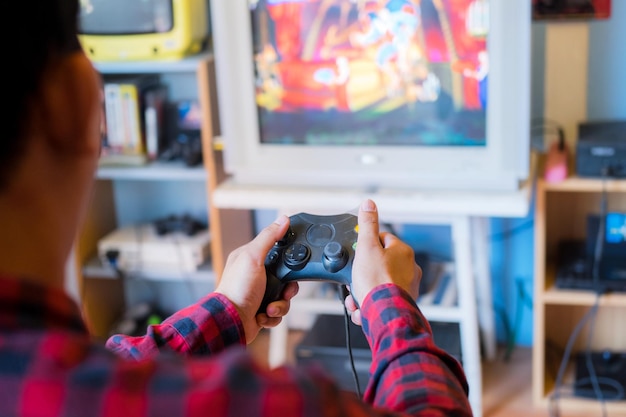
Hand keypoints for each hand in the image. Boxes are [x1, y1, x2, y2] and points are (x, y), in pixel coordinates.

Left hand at [215, 215, 298, 343]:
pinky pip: (278, 313)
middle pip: (285, 279)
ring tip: (268, 307)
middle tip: (282, 292)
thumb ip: (268, 237)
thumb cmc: (236, 290)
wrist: (230, 323)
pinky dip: (273, 317)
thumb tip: (282, 219)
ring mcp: (259, 294)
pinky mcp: (261, 310)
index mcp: (250, 260)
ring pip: (284, 298)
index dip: (287, 262)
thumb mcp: (253, 257)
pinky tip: (262, 315)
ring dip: (279, 305)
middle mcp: (255, 276)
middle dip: (286, 290)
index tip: (290, 269)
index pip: (277, 254)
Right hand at [346, 199, 420, 324]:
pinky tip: (362, 308)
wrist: (385, 315)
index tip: (357, 253)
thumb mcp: (367, 247)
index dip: (366, 246)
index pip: (382, 239)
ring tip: (356, 297)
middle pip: (378, 264)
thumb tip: (368, 204)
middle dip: (362, 273)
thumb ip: (367, 225)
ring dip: (362, 290)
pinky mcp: (401, 303)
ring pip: (377, 283)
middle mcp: (408, 268)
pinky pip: (381, 300)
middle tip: (354, 279)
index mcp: (402, 252)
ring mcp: (406, 287)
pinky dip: (369, 303)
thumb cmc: (378, 282)